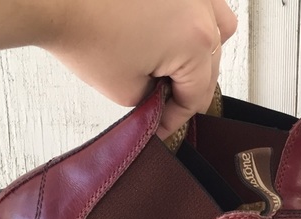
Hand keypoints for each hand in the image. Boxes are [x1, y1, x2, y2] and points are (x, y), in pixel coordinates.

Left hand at [44, 0, 236, 138]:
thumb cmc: (82, 29)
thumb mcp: (124, 90)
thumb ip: (154, 101)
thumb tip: (161, 100)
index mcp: (195, 43)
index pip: (196, 96)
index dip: (177, 118)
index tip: (162, 125)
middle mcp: (202, 9)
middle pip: (210, 64)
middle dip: (185, 87)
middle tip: (161, 100)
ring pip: (218, 28)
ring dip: (201, 51)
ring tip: (174, 63)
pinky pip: (202, 2)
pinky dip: (193, 19)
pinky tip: (173, 30)